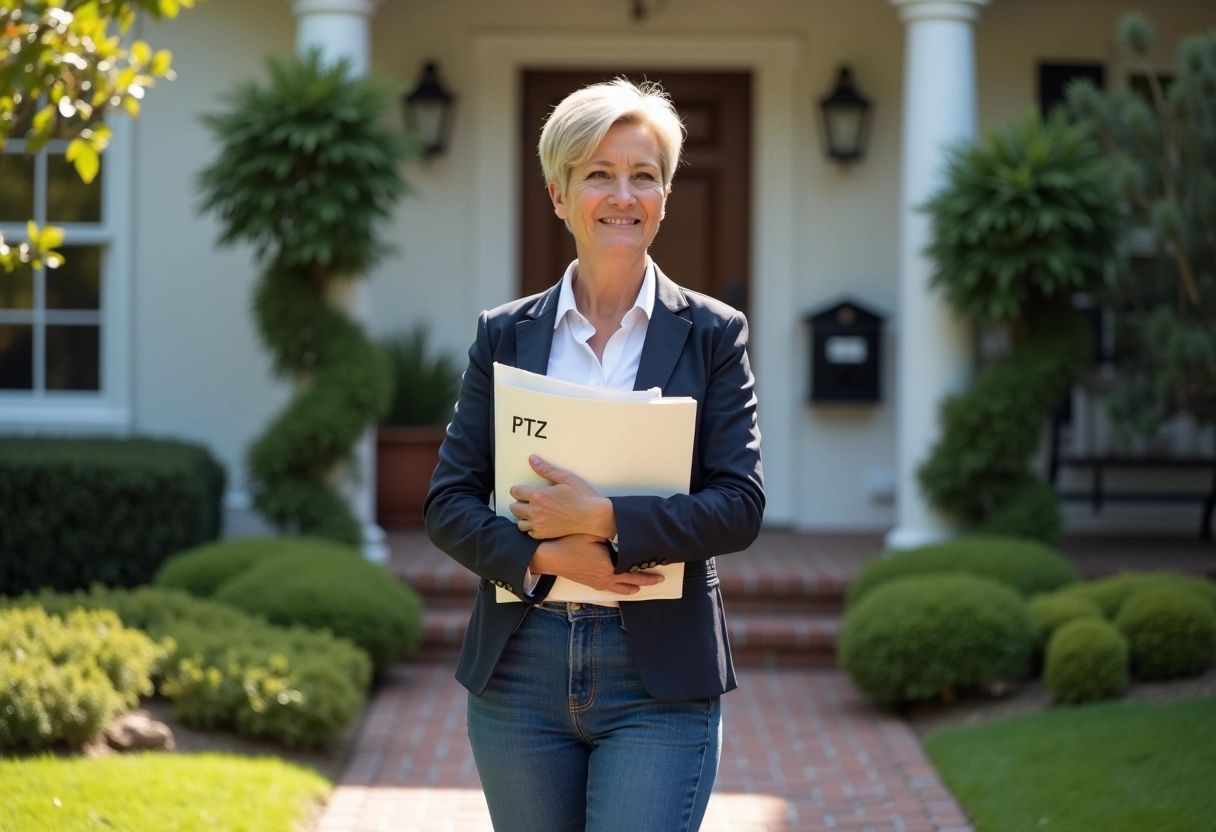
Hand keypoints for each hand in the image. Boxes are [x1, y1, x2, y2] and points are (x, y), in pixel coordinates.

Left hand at [509, 456, 616, 539]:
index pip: (515, 492)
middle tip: (527, 501)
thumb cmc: (581, 496)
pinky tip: (538, 522)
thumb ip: (546, 470)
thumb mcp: (565, 478)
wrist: (591, 515)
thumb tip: (532, 460)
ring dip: (523, 517)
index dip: (517, 490)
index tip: (522, 490)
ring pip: (519, 523)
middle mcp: (535, 510)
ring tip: (531, 513)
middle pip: (513, 508)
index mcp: (539, 495)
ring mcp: (539, 524)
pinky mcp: (544, 534)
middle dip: (518, 503)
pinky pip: (529, 532)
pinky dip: (531, 528)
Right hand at [529, 534, 663, 595]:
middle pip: (629, 584)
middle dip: (645, 582)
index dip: (648, 575)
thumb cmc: (568, 543)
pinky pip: (608, 589)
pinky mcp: (589, 583)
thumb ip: (609, 533)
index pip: (634, 574)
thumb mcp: (591, 533)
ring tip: (641, 586)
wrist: (548, 557)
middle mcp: (604, 579)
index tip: (660, 574)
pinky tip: (620, 586)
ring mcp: (596, 583)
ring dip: (631, 588)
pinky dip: (619, 588)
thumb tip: (624, 531)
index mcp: (608, 568)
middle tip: (658, 581)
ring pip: (619, 589)